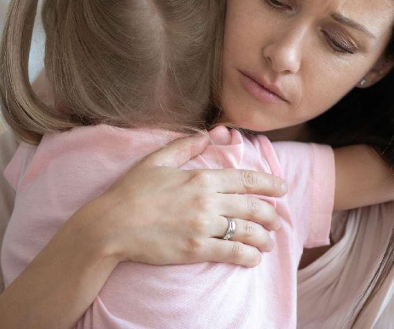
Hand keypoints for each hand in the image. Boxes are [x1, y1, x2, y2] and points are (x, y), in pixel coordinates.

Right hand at [91, 133, 287, 267]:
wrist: (110, 225)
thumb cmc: (132, 190)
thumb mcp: (158, 159)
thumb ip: (186, 145)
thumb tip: (209, 134)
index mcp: (201, 177)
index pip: (246, 179)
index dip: (269, 183)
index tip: (282, 187)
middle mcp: (207, 201)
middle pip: (252, 207)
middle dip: (271, 214)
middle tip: (278, 219)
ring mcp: (202, 227)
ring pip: (246, 231)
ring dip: (264, 238)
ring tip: (269, 242)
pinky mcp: (195, 250)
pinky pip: (230, 253)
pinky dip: (247, 256)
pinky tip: (254, 258)